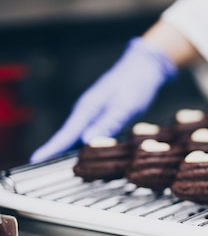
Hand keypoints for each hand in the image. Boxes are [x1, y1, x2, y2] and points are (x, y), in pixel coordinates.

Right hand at [30, 37, 176, 162]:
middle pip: (68, 137)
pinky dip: (85, 145)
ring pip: (78, 136)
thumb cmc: (136, 84)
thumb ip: (108, 123)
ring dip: (69, 150)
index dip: (51, 148)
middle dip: (55, 153)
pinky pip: (89, 133)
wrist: (144, 67)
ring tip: (59, 167)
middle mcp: (87, 111)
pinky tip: (86, 154)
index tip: (36, 159)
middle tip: (43, 169)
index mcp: (88, 109)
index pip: (66, 133)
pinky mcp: (102, 114)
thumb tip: (87, 141)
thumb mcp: (125, 106)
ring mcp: (94, 112)